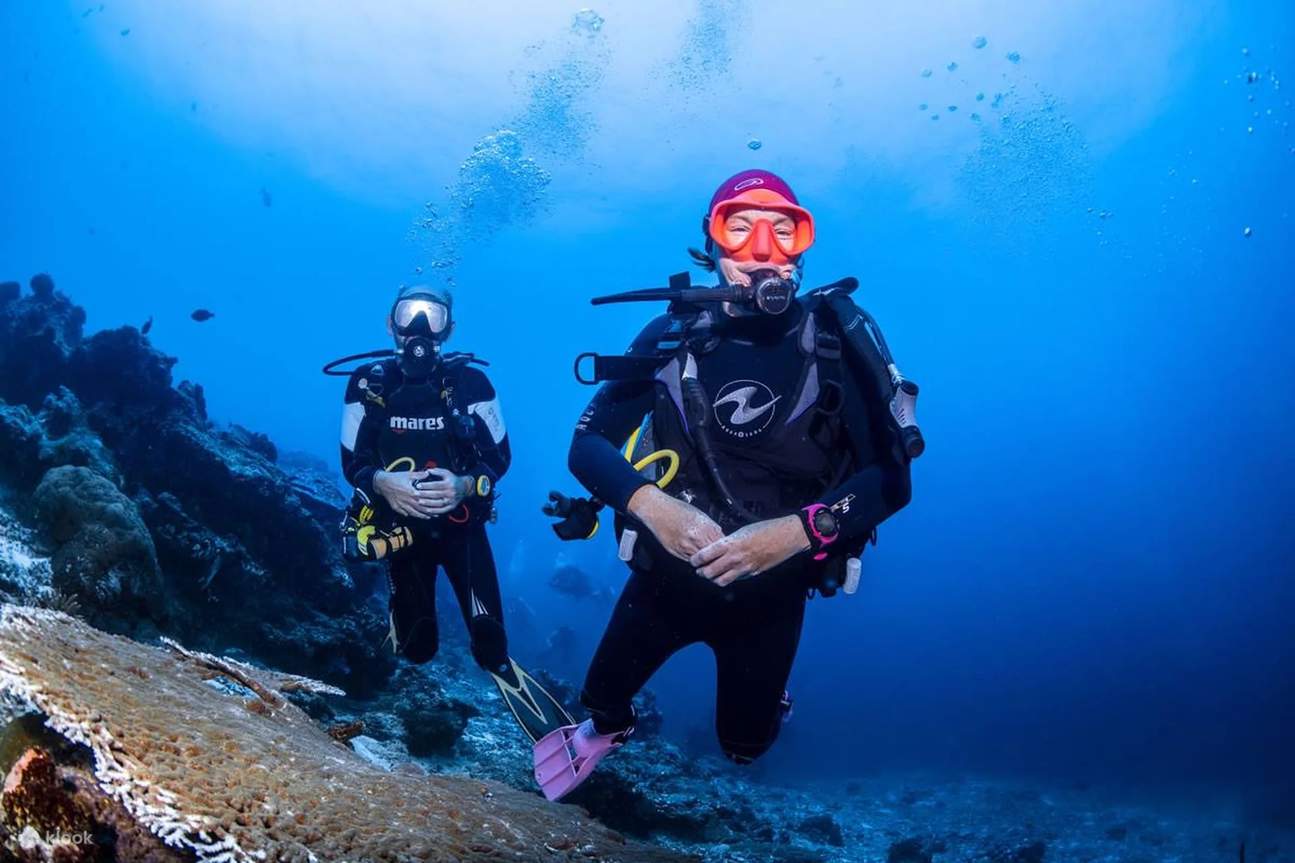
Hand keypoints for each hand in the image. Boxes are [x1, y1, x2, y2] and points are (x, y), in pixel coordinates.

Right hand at [373, 469, 438, 518]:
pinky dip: (411, 515)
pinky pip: (405, 513)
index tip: (439, 505)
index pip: (425, 500)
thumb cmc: (395, 478)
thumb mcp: (408, 474)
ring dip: (422, 516)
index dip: (432, 504)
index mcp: (412, 493)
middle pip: (420, 509)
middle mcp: (408, 501)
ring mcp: (402, 505)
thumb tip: (428, 473)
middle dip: (429, 512)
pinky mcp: (397, 507)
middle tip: (437, 514)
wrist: (382, 483)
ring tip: (429, 517)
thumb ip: (419, 475)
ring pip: (414, 513)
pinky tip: (416, 516)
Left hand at [415, 468, 470, 515]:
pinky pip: (442, 510)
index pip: (436, 485)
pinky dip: (434, 511)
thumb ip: (437, 471)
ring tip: (419, 502)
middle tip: (415, 494)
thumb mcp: (447, 473)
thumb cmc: (452, 480)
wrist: (464, 488)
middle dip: (425, 494)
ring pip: (438, 503)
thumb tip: (427, 471)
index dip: (426, 485)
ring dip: (428, 503)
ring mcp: (451, 501)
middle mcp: (451, 492)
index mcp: (449, 483)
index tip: (417, 485)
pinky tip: (427, 510)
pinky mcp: (451, 507)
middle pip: (436, 494)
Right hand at [627, 485, 722, 560]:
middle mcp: (695, 538)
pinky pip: (689, 560)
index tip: (727, 551)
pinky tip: (695, 555)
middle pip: (713, 556)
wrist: (658, 510)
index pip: (720, 546)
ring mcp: (685, 546)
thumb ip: (711, 528)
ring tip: (708, 560)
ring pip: (701, 561)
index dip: (725, 550)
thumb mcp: (700, 515)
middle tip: (719, 560)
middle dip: (717, 559)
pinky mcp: (676, 552)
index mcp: (704, 528)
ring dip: (705, 562)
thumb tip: (720, 537)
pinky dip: (695, 560)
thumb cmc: (678, 510)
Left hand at [690, 515, 810, 586]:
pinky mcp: (753, 573)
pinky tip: (728, 573)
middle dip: (701, 572)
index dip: (695, 560)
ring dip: (714, 579)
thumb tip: (717, 548)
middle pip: (709, 572)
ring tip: (712, 575)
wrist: (785, 536)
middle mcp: (734, 557)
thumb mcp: (742, 531)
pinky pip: (736, 579)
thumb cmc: (764, 529)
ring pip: (721, 580)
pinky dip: (729, 578)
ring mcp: (744, 567)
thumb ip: (728, 542)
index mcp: (730, 543)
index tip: (693, 560)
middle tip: (699, 570)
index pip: (704, 555)